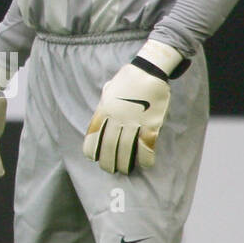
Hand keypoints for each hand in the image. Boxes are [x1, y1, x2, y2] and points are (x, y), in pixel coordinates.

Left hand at [83, 41, 181, 173]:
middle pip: (109, 145)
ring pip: (126, 148)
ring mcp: (134, 121)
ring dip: (124, 162)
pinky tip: (144, 165)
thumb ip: (104, 104)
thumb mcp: (108, 90)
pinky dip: (146, 158)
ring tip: (124, 171)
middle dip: (108, 160)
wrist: (148, 71)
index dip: (92, 148)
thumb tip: (102, 116)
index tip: (92, 158)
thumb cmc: (127, 79)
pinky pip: (147, 145)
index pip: (94, 133)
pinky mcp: (151, 123)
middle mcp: (117, 118)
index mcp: (104, 109)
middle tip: (109, 169)